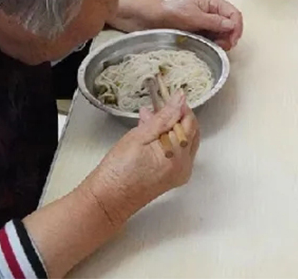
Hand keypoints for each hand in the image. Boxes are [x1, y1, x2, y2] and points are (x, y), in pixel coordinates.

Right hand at [80, 90, 199, 225]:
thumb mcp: (140, 137)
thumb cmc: (118, 171)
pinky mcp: (173, 177)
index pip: (190, 122)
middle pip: (190, 131)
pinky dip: (168, 140)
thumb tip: (180, 99)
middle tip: (157, 107)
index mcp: (179, 154)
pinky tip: (151, 134)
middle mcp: (184, 165)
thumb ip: (164, 117)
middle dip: (175, 117)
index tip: (167, 98)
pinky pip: (177, 152)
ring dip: (170, 128)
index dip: (179, 107)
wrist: (107, 200)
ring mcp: (180, 173)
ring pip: (183, 140)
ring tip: (148, 119)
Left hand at [156, 0, 243, 49]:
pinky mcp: (207, 30)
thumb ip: (213, 21)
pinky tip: (210, 46)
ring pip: (226, 33)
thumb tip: (231, 25)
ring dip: (223, 42)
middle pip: (233, 25)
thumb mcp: (193, 17)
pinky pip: (218, 38)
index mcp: (215, 2)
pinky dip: (216, 43)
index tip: (232, 41)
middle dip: (230, 37)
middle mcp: (216, 10)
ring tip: (214, 46)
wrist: (157, 18)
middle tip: (222, 46)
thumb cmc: (174, 13)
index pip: (235, 14)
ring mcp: (212, 21)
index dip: (236, 28)